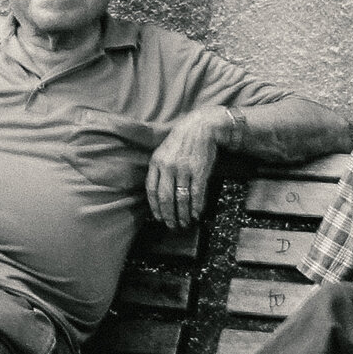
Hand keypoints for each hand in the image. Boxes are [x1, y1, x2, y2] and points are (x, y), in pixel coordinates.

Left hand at [143, 111, 224, 230]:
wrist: (200, 127)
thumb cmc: (181, 141)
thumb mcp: (163, 152)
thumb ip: (158, 170)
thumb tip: (158, 195)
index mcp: (156, 162)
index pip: (152, 190)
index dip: (155, 207)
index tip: (159, 218)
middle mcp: (168, 167)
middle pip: (165, 198)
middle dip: (168, 215)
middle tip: (172, 226)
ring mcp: (184, 170)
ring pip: (181, 199)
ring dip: (183, 214)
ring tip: (185, 223)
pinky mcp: (199, 171)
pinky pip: (196, 194)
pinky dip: (196, 207)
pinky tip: (196, 214)